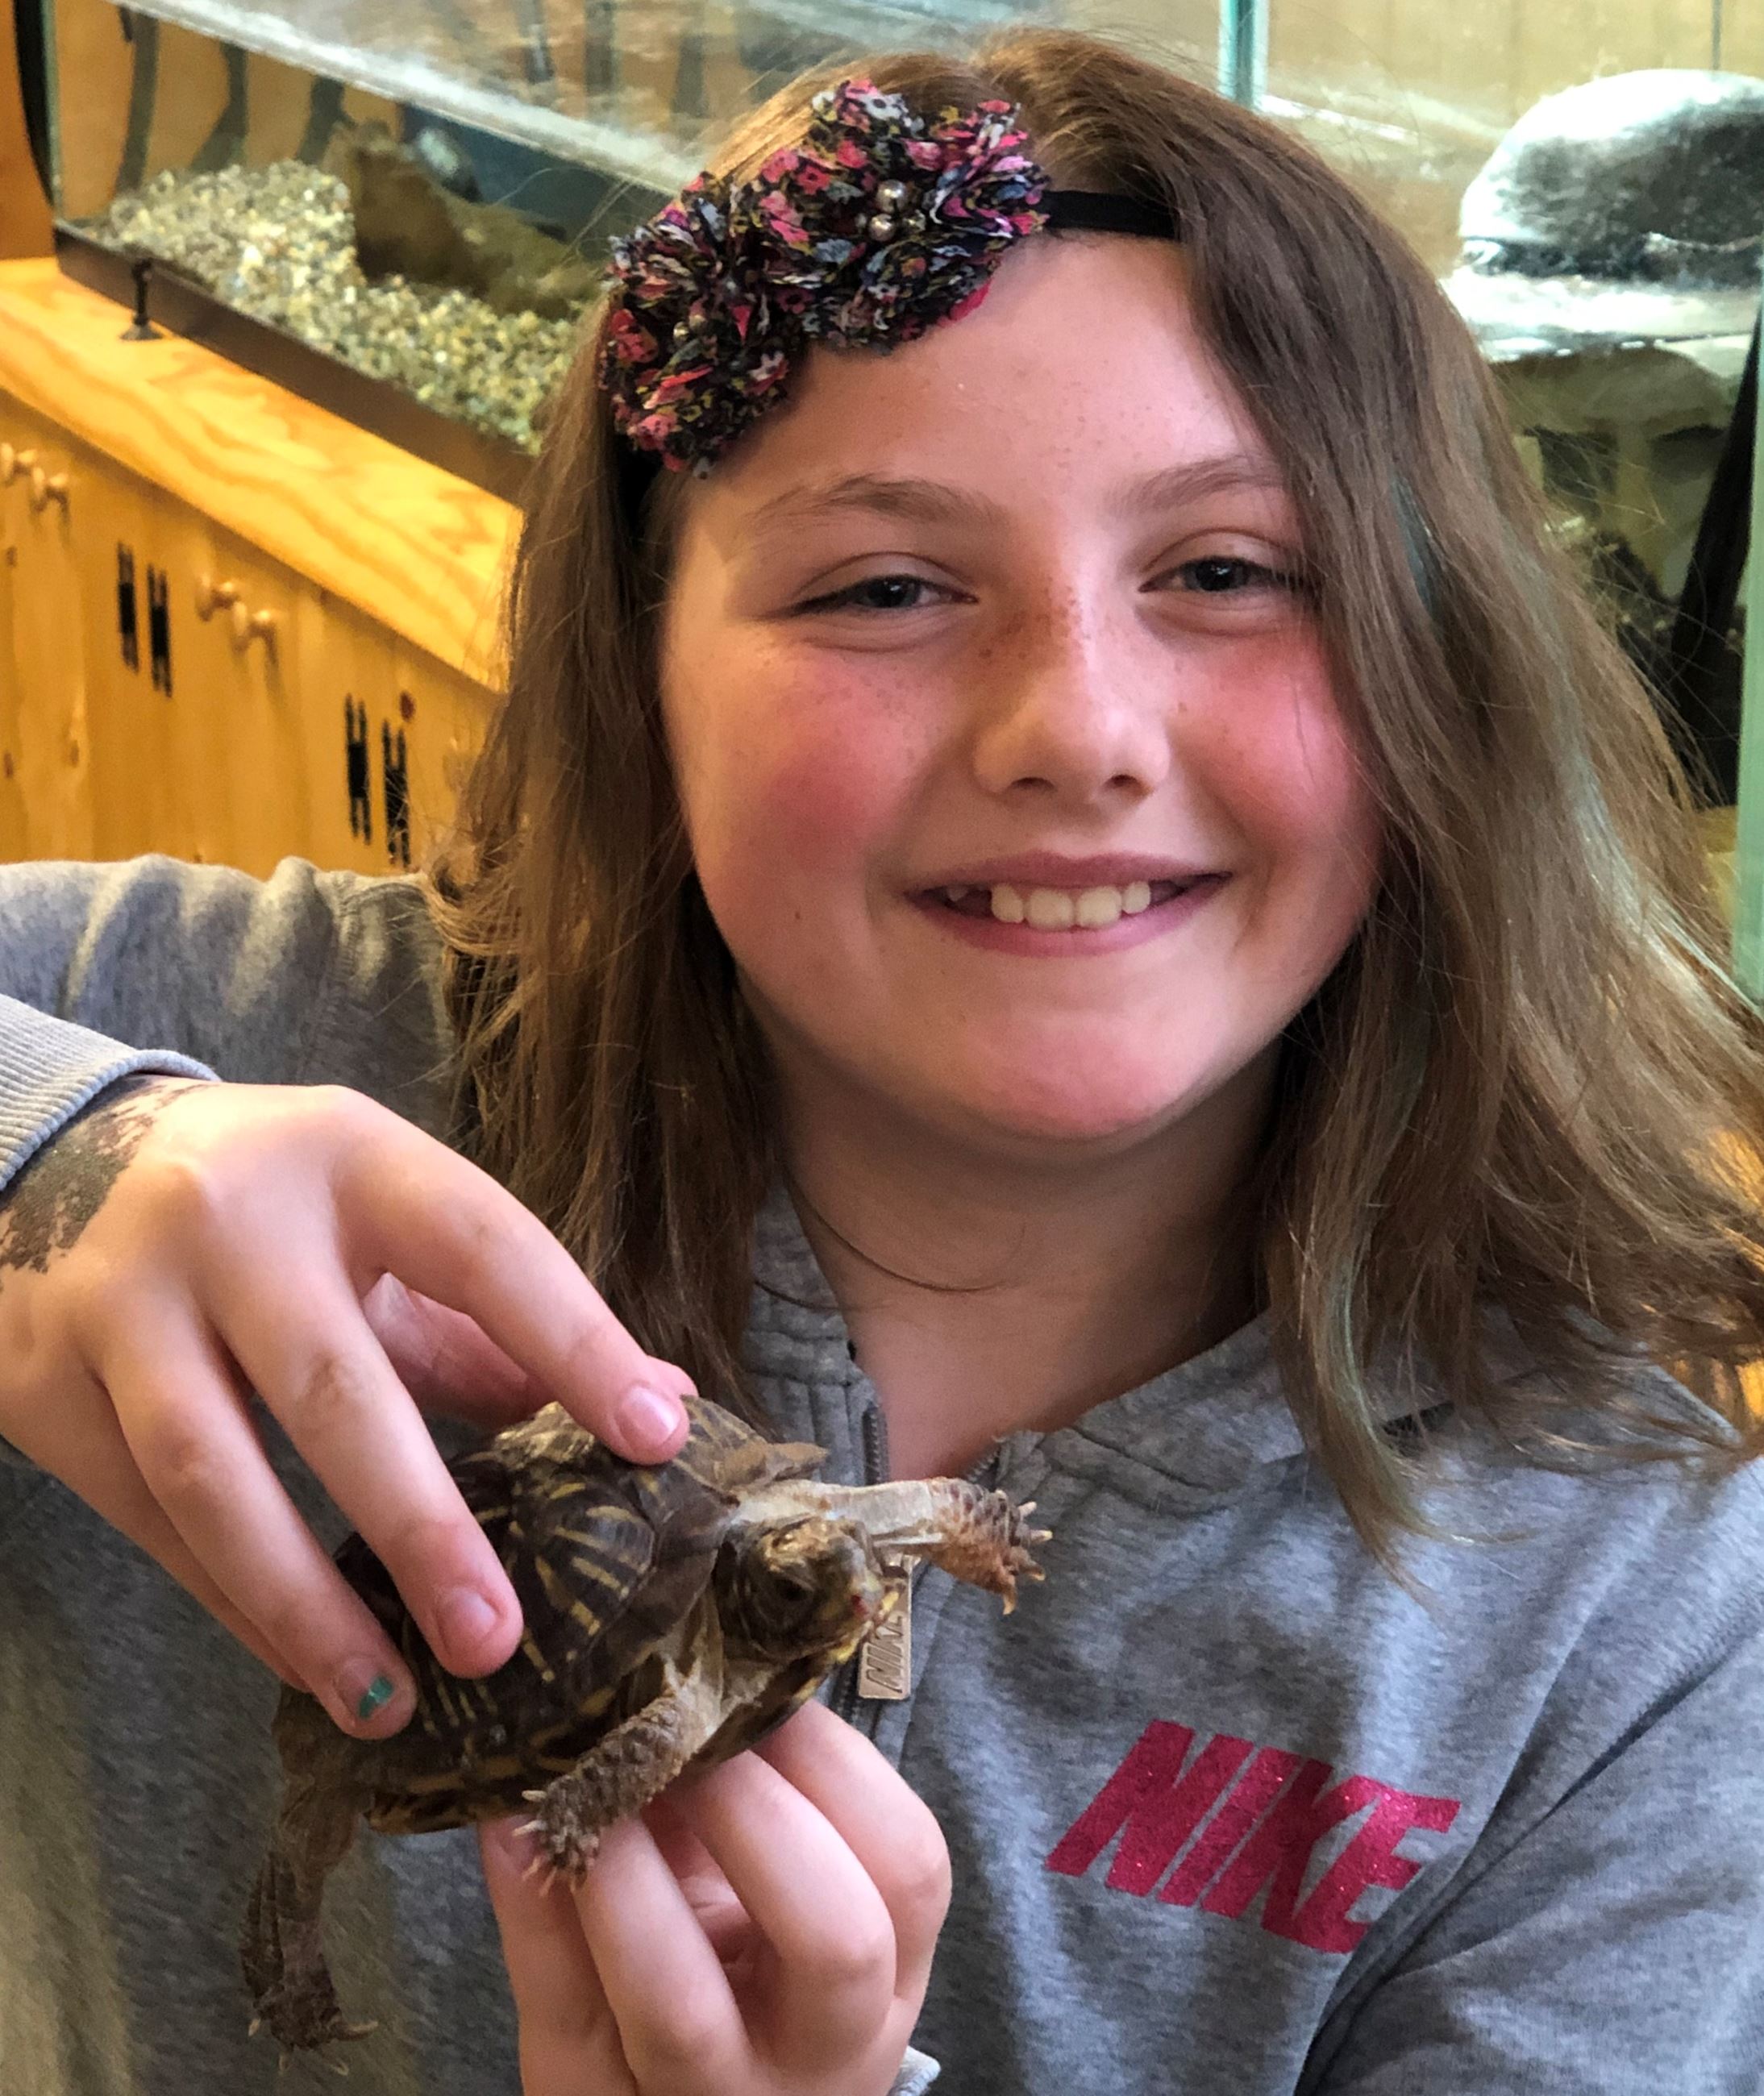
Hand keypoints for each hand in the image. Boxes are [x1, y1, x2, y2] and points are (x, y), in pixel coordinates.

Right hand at [0, 1076, 691, 1733]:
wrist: (55, 1159)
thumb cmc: (275, 1205)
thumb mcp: (388, 1213)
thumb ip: (500, 1317)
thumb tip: (659, 1407)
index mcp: (350, 1156)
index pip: (483, 1246)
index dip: (574, 1342)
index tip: (655, 1439)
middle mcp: (229, 1220)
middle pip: (332, 1383)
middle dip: (418, 1522)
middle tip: (496, 1640)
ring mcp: (121, 1302)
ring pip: (211, 1472)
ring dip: (303, 1602)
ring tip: (391, 1700)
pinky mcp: (44, 1385)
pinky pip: (146, 1518)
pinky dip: (231, 1604)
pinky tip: (304, 1664)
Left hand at [480, 1702, 950, 2095]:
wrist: (667, 2093)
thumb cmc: (737, 1955)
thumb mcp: (781, 1889)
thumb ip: (766, 1788)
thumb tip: (709, 1631)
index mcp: (888, 1971)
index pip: (908, 1863)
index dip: (834, 1758)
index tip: (757, 1681)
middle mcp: (821, 2048)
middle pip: (835, 1938)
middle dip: (752, 1808)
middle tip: (678, 1727)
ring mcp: (707, 2095)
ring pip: (681, 2002)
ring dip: (626, 1866)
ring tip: (584, 1775)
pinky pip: (558, 2008)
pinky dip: (527, 1898)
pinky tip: (508, 1818)